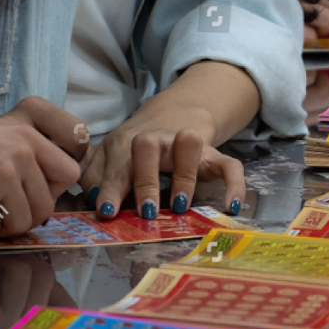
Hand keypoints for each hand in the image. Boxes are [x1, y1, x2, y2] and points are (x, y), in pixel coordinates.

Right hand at [0, 97, 87, 235]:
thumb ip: (21, 158)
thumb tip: (41, 198)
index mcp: (28, 136)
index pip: (70, 172)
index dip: (53, 192)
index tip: (30, 196)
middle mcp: (22, 152)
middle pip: (47, 207)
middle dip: (24, 219)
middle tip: (1, 216)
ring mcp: (4, 174)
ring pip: (23, 223)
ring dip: (1, 227)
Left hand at [82, 64, 247, 218]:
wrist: (173, 116)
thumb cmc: (135, 150)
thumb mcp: (111, 158)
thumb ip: (97, 176)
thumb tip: (94, 199)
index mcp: (127, 143)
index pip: (117, 165)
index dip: (112, 188)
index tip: (108, 210)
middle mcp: (156, 139)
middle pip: (147, 147)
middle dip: (146, 180)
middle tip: (146, 212)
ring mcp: (187, 145)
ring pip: (189, 143)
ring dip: (184, 176)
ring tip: (179, 207)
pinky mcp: (214, 155)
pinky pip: (230, 165)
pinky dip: (234, 185)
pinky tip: (231, 207)